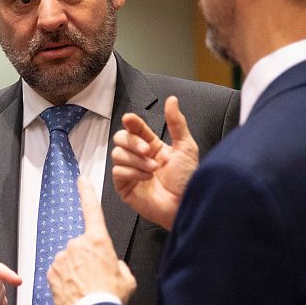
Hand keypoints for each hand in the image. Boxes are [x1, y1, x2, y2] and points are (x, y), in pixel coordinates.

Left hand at [47, 176, 136, 304]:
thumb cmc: (110, 296)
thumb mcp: (126, 278)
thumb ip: (118, 264)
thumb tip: (114, 266)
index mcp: (98, 240)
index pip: (92, 209)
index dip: (86, 192)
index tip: (81, 180)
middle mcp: (78, 244)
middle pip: (82, 247)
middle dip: (87, 260)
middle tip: (96, 278)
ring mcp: (63, 257)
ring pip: (69, 261)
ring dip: (76, 272)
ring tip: (86, 288)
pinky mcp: (51, 271)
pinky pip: (59, 273)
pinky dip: (65, 281)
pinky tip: (75, 292)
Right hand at [111, 96, 197, 229]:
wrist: (186, 205)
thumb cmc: (188, 180)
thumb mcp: (186, 147)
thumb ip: (177, 123)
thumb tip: (172, 100)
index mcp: (151, 146)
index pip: (134, 128)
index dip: (131, 122)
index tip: (130, 119)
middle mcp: (138, 157)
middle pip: (120, 138)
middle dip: (133, 142)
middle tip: (149, 150)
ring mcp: (130, 172)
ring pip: (117, 154)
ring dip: (137, 160)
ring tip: (154, 170)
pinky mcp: (124, 187)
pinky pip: (117, 172)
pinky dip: (133, 173)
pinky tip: (146, 179)